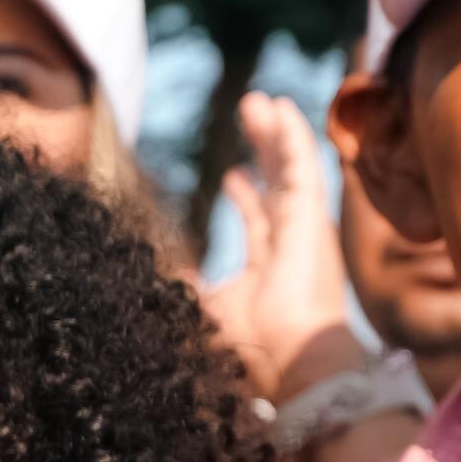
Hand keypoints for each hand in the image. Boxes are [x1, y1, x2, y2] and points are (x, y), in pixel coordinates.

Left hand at [201, 93, 365, 403]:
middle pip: (276, 188)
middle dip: (262, 152)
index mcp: (267, 272)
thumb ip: (177, 286)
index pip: (257, 223)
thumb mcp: (196, 309)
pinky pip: (303, 165)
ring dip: (275, 135)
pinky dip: (293, 135)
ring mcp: (305, 231)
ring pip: (289, 170)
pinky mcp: (312, 216)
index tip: (231, 175)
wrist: (288, 359)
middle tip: (248, 120)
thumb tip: (147, 273)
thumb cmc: (247, 348)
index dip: (245, 198)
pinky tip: (280, 109)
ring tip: (259, 102)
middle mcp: (290, 247)